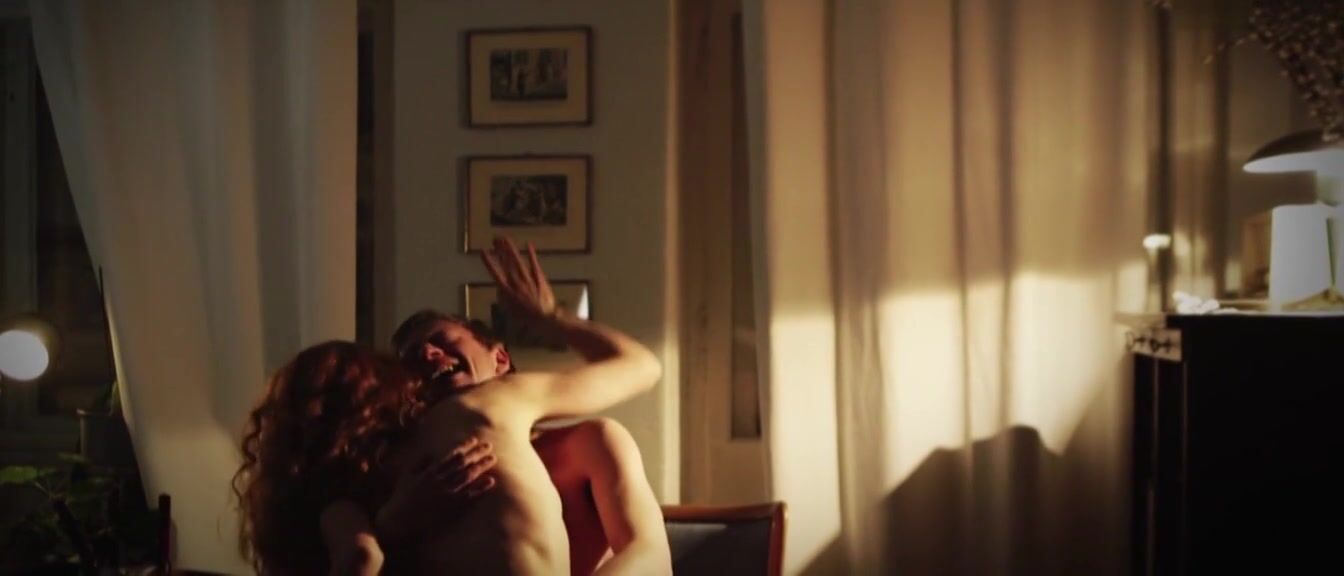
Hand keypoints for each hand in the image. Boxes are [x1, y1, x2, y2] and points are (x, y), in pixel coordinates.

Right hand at [376, 437, 496, 543]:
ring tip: (492, 459)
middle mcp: (439, 482)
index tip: (475, 440)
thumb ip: (418, 463)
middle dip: (476, 454)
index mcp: (429, 473)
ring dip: (481, 467)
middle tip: (489, 446)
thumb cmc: (401, 499)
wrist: (399, 522)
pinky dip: (480, 489)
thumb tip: (431, 453)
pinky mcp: (451, 509)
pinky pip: (470, 497)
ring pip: (468, 478)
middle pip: (462, 465)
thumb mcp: (406, 477)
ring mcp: (446, 496)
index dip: (464, 447)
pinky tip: (491, 482)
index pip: (451, 456)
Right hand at [480, 236, 556, 321]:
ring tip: (506, 239)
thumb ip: (503, 299)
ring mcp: (528, 279)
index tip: (483, 251)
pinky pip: (534, 264)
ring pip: (518, 261)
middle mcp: (516, 282)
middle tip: (495, 238)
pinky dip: (531, 254)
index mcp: (507, 291)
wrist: (545, 318)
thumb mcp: (509, 312)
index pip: (495, 273)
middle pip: (506, 263)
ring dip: (511, 249)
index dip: (489, 261)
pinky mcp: (539, 278)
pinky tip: (528, 244)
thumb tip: (499, 289)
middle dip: (500, 250)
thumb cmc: (525, 319)